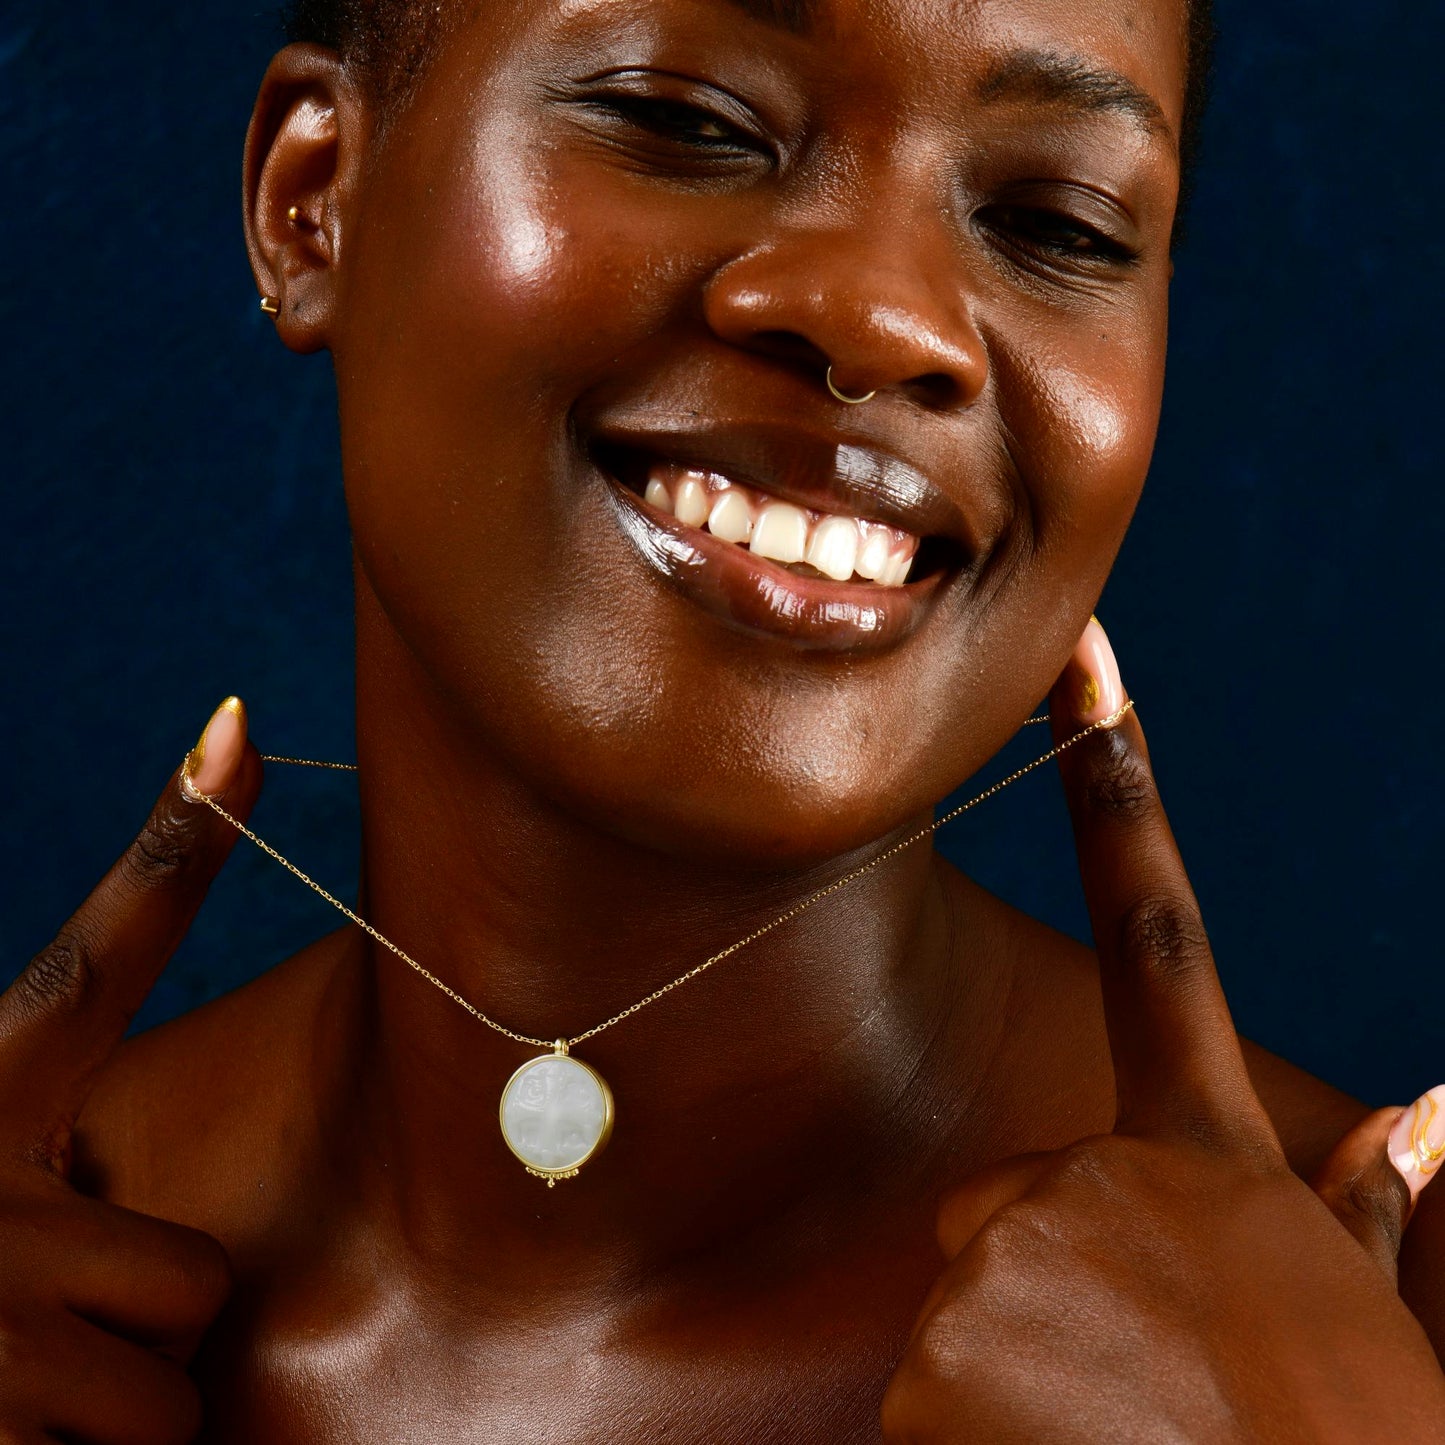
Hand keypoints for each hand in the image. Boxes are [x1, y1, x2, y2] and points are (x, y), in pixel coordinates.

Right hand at [0, 699, 258, 1443]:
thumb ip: (78, 1106)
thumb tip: (188, 903)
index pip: (96, 953)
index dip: (176, 840)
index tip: (240, 725)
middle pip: (194, 1283)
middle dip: (136, 1326)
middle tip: (24, 1327)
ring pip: (163, 1400)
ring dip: (103, 1421)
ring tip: (4, 1391)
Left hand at [881, 620, 1444, 1444]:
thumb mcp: (1370, 1332)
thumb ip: (1369, 1210)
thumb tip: (1437, 1097)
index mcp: (1208, 1147)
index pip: (1159, 920)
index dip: (1116, 780)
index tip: (1081, 661)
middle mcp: (1104, 1175)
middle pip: (1014, 1186)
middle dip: (1056, 1261)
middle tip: (1142, 1364)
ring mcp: (1021, 1263)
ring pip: (978, 1275)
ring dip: (1030, 1349)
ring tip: (1115, 1421)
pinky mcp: (941, 1353)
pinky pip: (936, 1363)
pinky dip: (982, 1415)